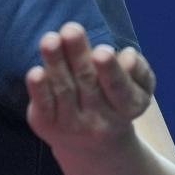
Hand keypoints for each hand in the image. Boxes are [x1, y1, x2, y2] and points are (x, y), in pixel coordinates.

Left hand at [24, 21, 155, 154]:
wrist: (93, 144)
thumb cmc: (116, 98)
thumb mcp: (138, 87)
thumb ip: (138, 70)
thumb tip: (127, 56)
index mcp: (128, 108)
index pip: (120, 91)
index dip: (111, 71)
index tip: (102, 51)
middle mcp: (100, 121)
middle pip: (87, 83)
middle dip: (78, 55)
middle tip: (71, 29)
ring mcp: (72, 125)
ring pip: (64, 89)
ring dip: (56, 63)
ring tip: (50, 39)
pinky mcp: (47, 124)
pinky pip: (43, 106)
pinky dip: (39, 90)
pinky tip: (36, 72)